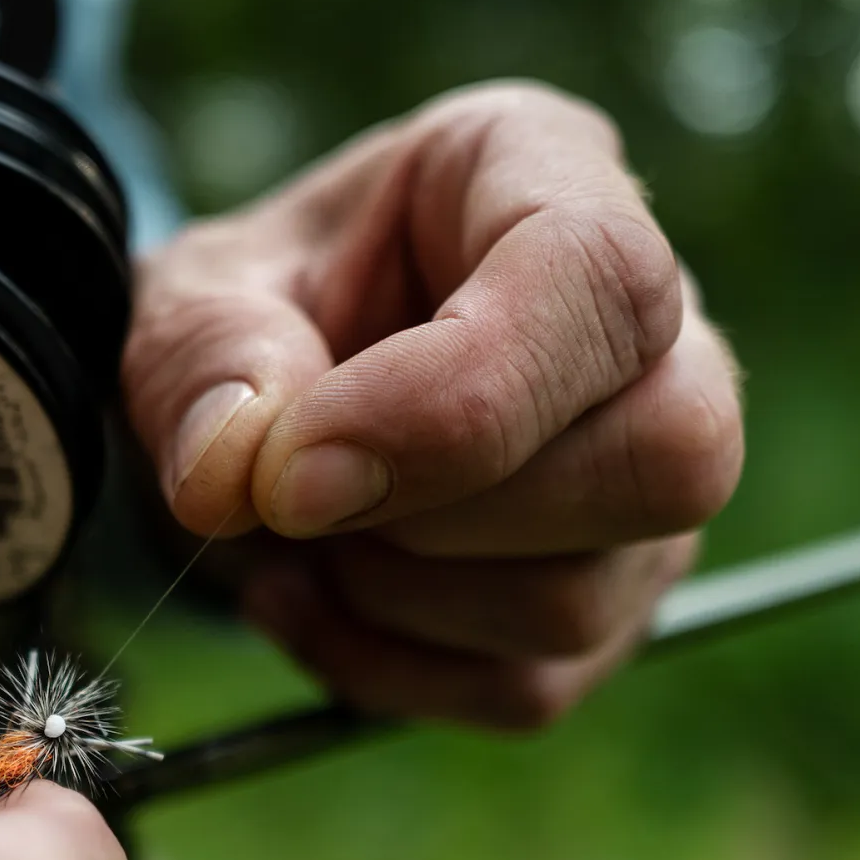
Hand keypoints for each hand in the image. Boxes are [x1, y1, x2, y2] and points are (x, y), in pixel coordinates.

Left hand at [126, 81, 744, 727]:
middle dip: (445, 517)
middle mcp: (655, 326)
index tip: (297, 474)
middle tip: (299, 498)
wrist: (259, 413)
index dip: (459, 402)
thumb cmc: (255, 317)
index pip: (600, 283)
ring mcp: (653, 477)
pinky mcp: (617, 601)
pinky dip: (387, 666)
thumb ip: (206, 360)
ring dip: (392, 597)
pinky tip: (310, 599)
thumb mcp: (193, 298)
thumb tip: (237, 476)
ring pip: (583, 598)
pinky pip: (530, 686)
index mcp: (548, 174)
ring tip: (293, 536)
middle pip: (666, 456)